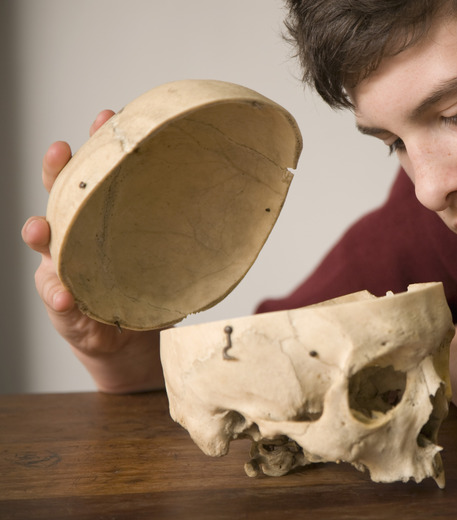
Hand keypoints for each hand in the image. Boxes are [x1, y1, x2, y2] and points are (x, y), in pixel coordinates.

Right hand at [21, 110, 163, 393]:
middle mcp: (77, 239)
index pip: (98, 176)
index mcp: (103, 219)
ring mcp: (65, 271)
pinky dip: (60, 298)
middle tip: (60, 151)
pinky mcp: (65, 309)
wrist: (132, 340)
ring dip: (41, 235)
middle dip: (57, 173)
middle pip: (60, 199)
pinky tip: (64, 296)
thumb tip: (238, 199)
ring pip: (47, 248)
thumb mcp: (168, 256)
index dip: (97, 146)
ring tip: (41, 228)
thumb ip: (186, 231)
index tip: (106, 117)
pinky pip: (58, 301)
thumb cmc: (147, 287)